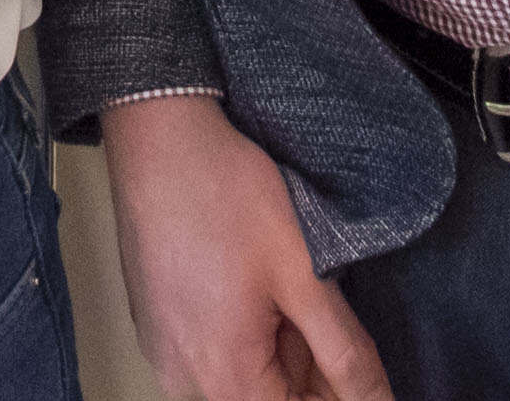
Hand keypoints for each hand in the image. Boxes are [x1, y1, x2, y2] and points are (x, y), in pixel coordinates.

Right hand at [103, 93, 389, 400]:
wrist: (161, 136)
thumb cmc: (226, 195)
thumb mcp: (306, 278)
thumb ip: (347, 356)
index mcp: (226, 381)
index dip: (341, 393)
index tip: (354, 356)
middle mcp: (185, 379)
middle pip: (270, 399)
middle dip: (310, 369)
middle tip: (325, 309)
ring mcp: (164, 352)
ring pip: (243, 377)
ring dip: (279, 349)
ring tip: (287, 288)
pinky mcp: (155, 324)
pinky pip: (211, 353)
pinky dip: (244, 332)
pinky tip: (255, 285)